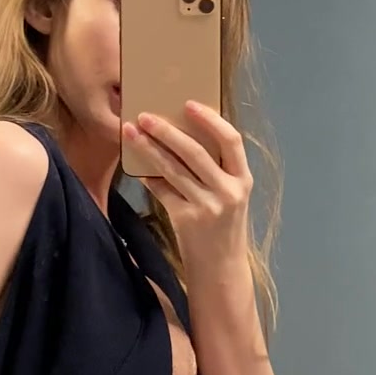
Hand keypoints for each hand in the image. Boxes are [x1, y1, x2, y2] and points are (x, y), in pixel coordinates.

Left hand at [123, 102, 252, 271]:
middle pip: (195, 152)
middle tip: (145, 115)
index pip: (231, 140)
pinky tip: (135, 165)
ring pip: (173, 169)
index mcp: (244, 179)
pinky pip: (162, 190)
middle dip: (167, 130)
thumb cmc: (223, 227)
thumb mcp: (230, 196)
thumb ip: (216, 170)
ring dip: (149, 148)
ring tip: (131, 132)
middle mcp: (229, 191)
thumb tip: (181, 134)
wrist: (221, 270)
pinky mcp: (186, 220)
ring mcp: (208, 207)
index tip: (189, 104)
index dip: (210, 120)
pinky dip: (148, 176)